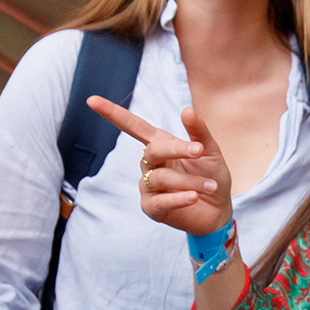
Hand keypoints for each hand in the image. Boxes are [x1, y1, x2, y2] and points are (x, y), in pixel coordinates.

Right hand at [88, 98, 233, 236]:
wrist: (218, 209)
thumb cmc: (211, 176)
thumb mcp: (209, 151)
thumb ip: (198, 132)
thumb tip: (186, 110)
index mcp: (160, 145)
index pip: (133, 126)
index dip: (113, 113)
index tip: (92, 100)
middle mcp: (149, 164)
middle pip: (152, 151)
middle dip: (176, 149)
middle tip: (199, 151)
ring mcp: (147, 187)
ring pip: (161, 178)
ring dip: (190, 180)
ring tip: (210, 185)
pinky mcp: (151, 208)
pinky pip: (161, 200)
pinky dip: (179, 198)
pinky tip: (194, 197)